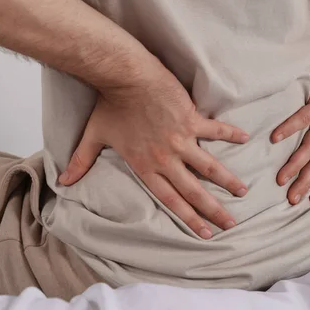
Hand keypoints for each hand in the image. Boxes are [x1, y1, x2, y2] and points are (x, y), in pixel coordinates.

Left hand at [58, 63, 249, 238]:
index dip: (188, 217)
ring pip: (209, 166)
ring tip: (243, 192)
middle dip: (213, 210)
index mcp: (146, 166)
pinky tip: (246, 138)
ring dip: (227, 180)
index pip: (171, 200)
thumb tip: (63, 182)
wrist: (125, 77)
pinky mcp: (191, 119)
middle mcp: (166, 158)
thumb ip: (81, 162)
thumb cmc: (110, 105)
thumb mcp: (93, 137)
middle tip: (230, 224)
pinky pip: (215, 130)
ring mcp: (181, 139)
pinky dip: (230, 134)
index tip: (203, 232)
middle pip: (193, 190)